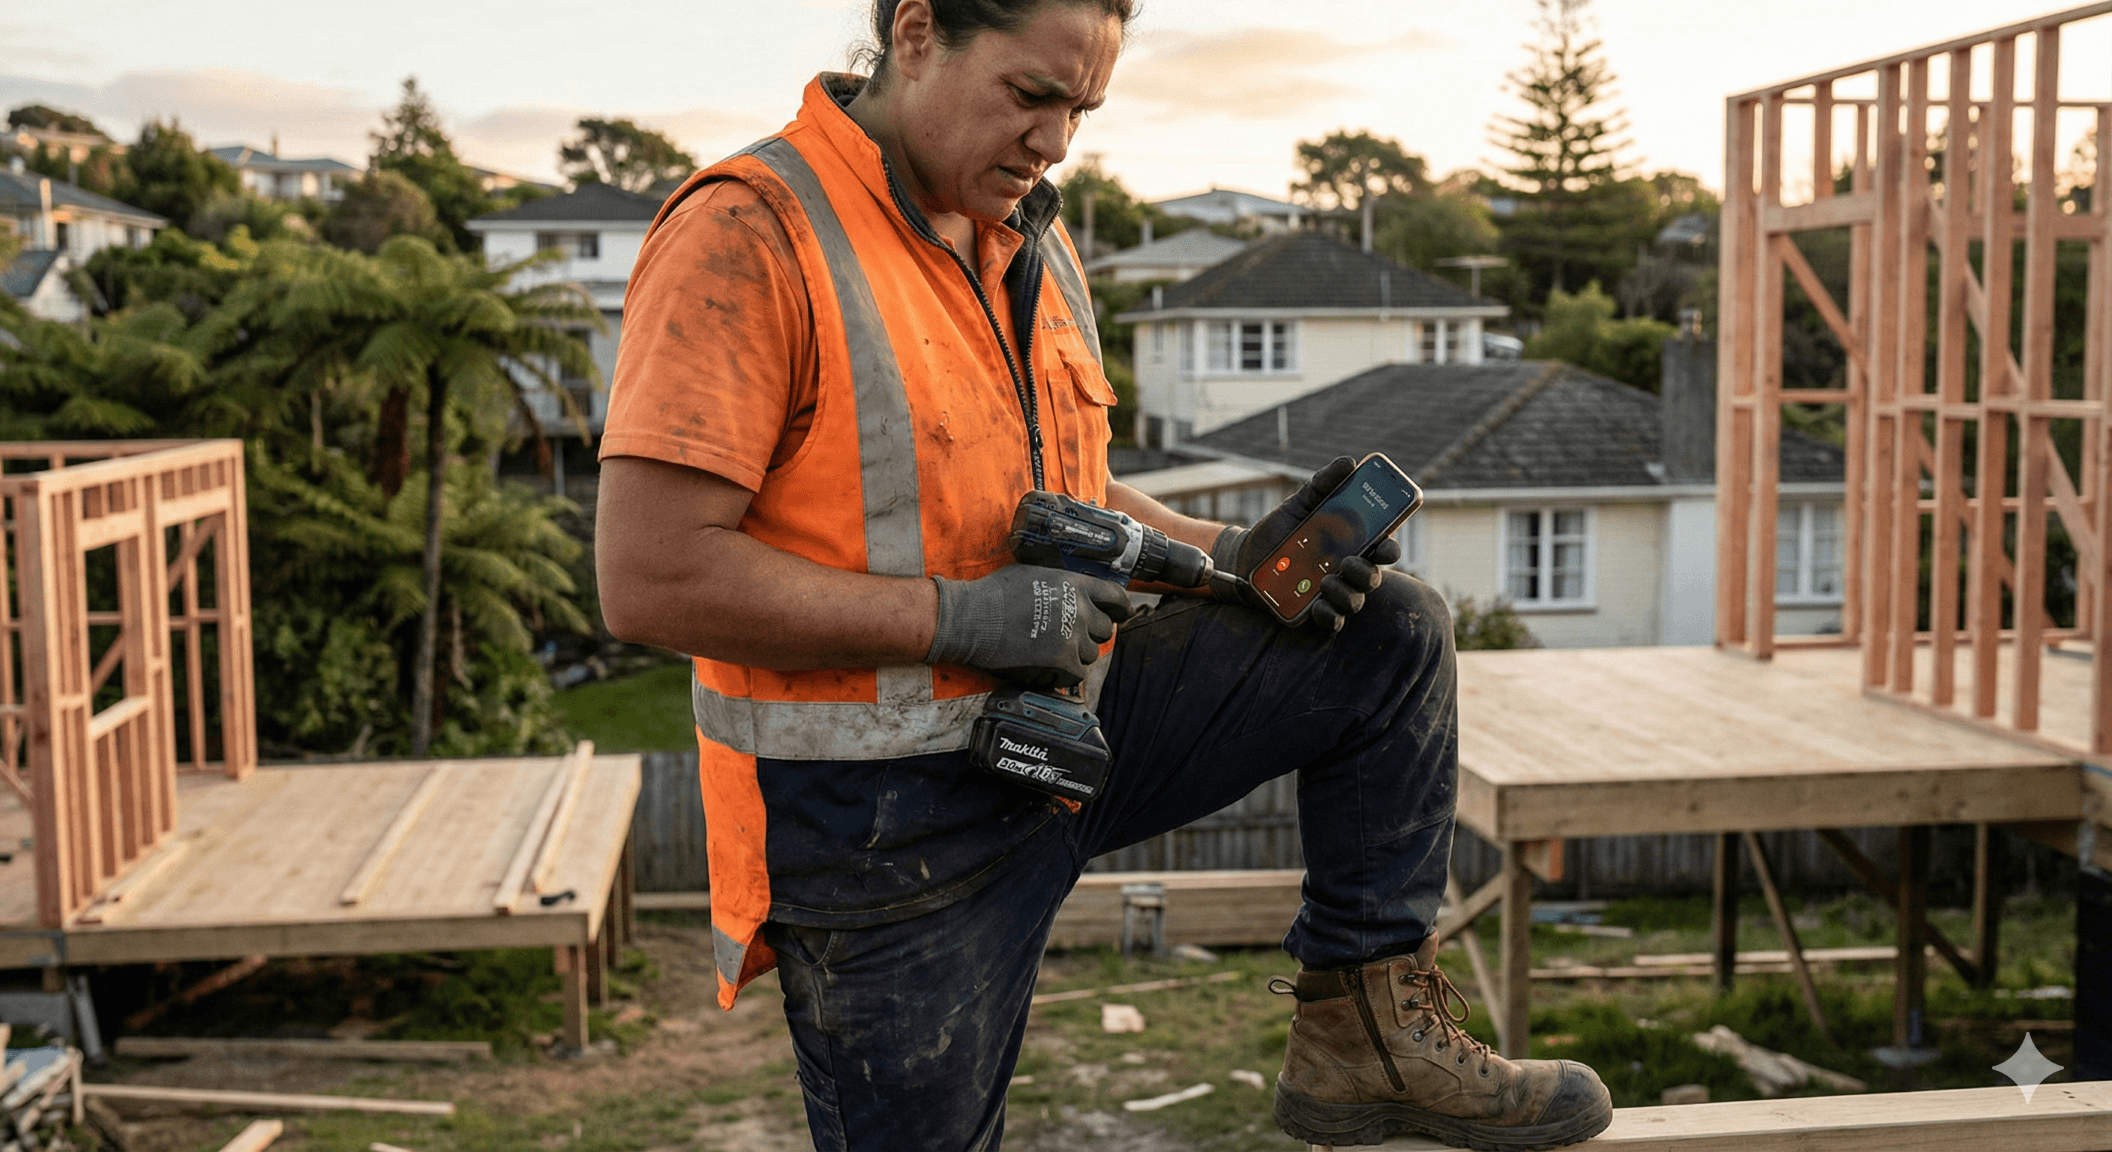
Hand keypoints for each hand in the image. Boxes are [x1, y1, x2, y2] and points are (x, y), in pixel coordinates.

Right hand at [926, 565, 1134, 688]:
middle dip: (1088, 634)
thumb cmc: (994, 594)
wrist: (972, 618)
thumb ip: (1059, 583)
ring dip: (1074, 655)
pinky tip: (1044, 667)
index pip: (1116, 597)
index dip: (1119, 608)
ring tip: (1047, 651)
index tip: (1118, 615)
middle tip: (1066, 637)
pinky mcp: (1062, 662)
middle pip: (1103, 630)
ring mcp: (1073, 637)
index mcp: (1076, 584)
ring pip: (1090, 654)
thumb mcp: (1033, 573)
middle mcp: (1080, 609)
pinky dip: (1062, 674)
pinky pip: (1076, 675)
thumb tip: (1069, 590)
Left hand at [1212, 456, 1401, 632]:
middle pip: (1372, 577)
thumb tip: (1347, 462)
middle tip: (1348, 562)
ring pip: (1355, 600)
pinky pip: (1333, 621)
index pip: (1382, 549)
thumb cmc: (1280, 530)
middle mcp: (1346, 571)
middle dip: (1366, 572)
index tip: (1386, 547)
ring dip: (1346, 593)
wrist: (1245, 556)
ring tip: (1326, 581)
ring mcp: (1332, 593)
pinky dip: (1330, 615)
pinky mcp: (1314, 611)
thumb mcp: (1299, 504)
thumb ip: (1323, 484)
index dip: (1390, 550)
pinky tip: (1319, 605)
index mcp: (1351, 545)